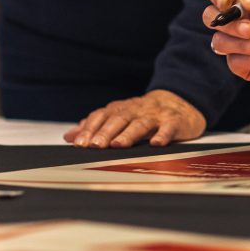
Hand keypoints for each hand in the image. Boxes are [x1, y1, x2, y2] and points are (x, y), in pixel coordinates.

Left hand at [64, 89, 206, 148]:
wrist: (180, 104)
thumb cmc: (145, 115)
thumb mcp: (120, 117)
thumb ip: (95, 126)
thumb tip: (69, 136)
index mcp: (122, 109)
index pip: (102, 116)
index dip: (90, 129)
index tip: (79, 144)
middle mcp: (137, 110)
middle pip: (119, 119)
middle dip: (105, 132)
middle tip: (95, 146)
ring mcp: (156, 115)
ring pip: (141, 123)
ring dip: (129, 134)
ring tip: (118, 145)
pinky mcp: (174, 121)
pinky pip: (168, 128)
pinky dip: (162, 135)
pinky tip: (156, 144)